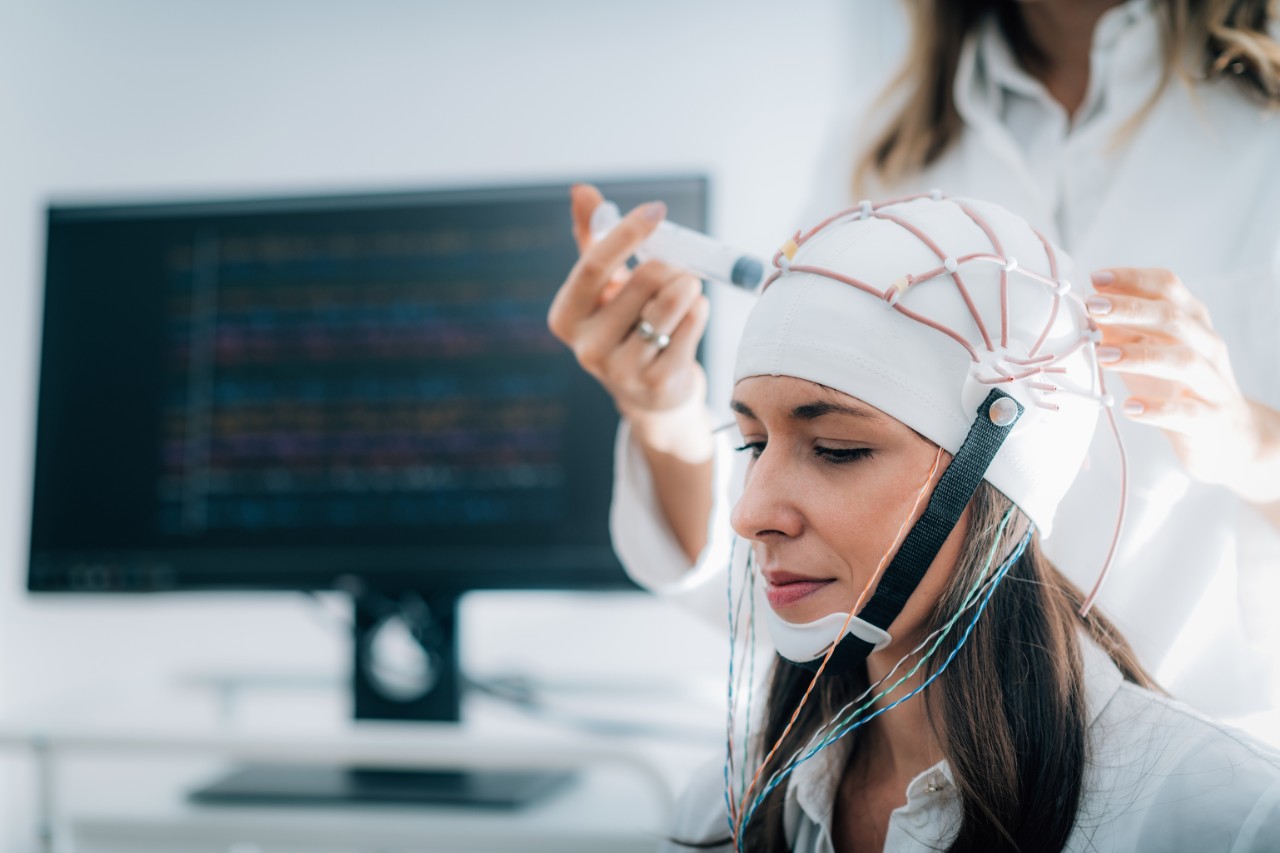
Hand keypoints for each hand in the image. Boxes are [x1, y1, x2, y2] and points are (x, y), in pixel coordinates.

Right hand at [547, 184, 711, 459]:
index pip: (594, 264)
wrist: (648, 391)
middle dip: (670, 264)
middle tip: (677, 269)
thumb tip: (580, 190)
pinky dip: (699, 310)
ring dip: (687, 286)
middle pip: (644, 279)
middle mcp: (586, 347)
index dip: (628, 233)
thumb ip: (593, 236)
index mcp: (566, 316)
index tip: (656, 210)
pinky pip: (692, 325)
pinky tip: (691, 316)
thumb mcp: (604, 284)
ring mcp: (621, 371)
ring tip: (685, 291)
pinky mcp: (657, 384)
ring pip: (671, 301)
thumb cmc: (624, 323)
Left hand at [1087, 267, 1277, 503]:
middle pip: (1173, 318)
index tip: (1095, 279)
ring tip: (1104, 355)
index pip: (1168, 287)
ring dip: (1140, 355)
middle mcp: (1207, 345)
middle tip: (1092, 308)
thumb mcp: (1150, 349)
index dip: (1132, 279)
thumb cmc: (1176, 385)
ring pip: (1183, 361)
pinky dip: (1157, 409)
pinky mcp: (1210, 419)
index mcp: (1192, 321)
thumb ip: (1124, 327)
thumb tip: (1086, 303)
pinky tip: (1130, 407)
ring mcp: (1212, 382)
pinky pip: (1186, 412)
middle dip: (1130, 309)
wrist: (1228, 434)